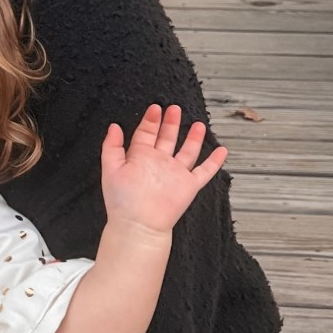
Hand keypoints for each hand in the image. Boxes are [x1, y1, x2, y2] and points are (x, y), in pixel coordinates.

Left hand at [101, 103, 226, 234]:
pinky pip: (205, 171)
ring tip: (198, 124)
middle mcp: (160, 163)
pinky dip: (214, 162)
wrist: (139, 224)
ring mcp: (175, 173)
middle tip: (175, 108)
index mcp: (141, 157)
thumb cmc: (122, 200)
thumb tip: (114, 126)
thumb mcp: (111, 168)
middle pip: (167, 138)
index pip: (146, 134)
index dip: (151, 120)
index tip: (155, 107)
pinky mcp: (189, 185)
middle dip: (171, 123)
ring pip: (187, 151)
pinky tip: (222, 151)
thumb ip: (112, 146)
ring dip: (193, 138)